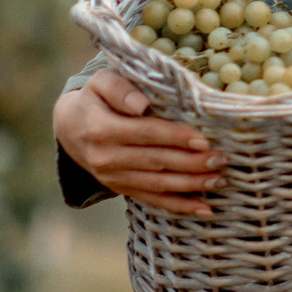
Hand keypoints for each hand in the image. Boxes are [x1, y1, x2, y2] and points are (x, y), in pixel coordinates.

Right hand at [53, 67, 224, 217]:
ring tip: (218, 180)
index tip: (203, 140)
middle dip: (191, 163)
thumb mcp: (100, 83)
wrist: (70, 127)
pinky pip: (152, 199)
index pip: (146, 134)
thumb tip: (140, 104)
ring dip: (190, 185)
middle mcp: (105, 157)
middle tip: (220, 159)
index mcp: (101, 129)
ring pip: (157, 184)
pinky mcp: (120, 188)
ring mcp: (112, 177)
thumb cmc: (95, 99)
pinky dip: (179, 206)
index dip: (175, 138)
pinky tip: (204, 209)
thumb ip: (119, 88)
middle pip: (156, 161)